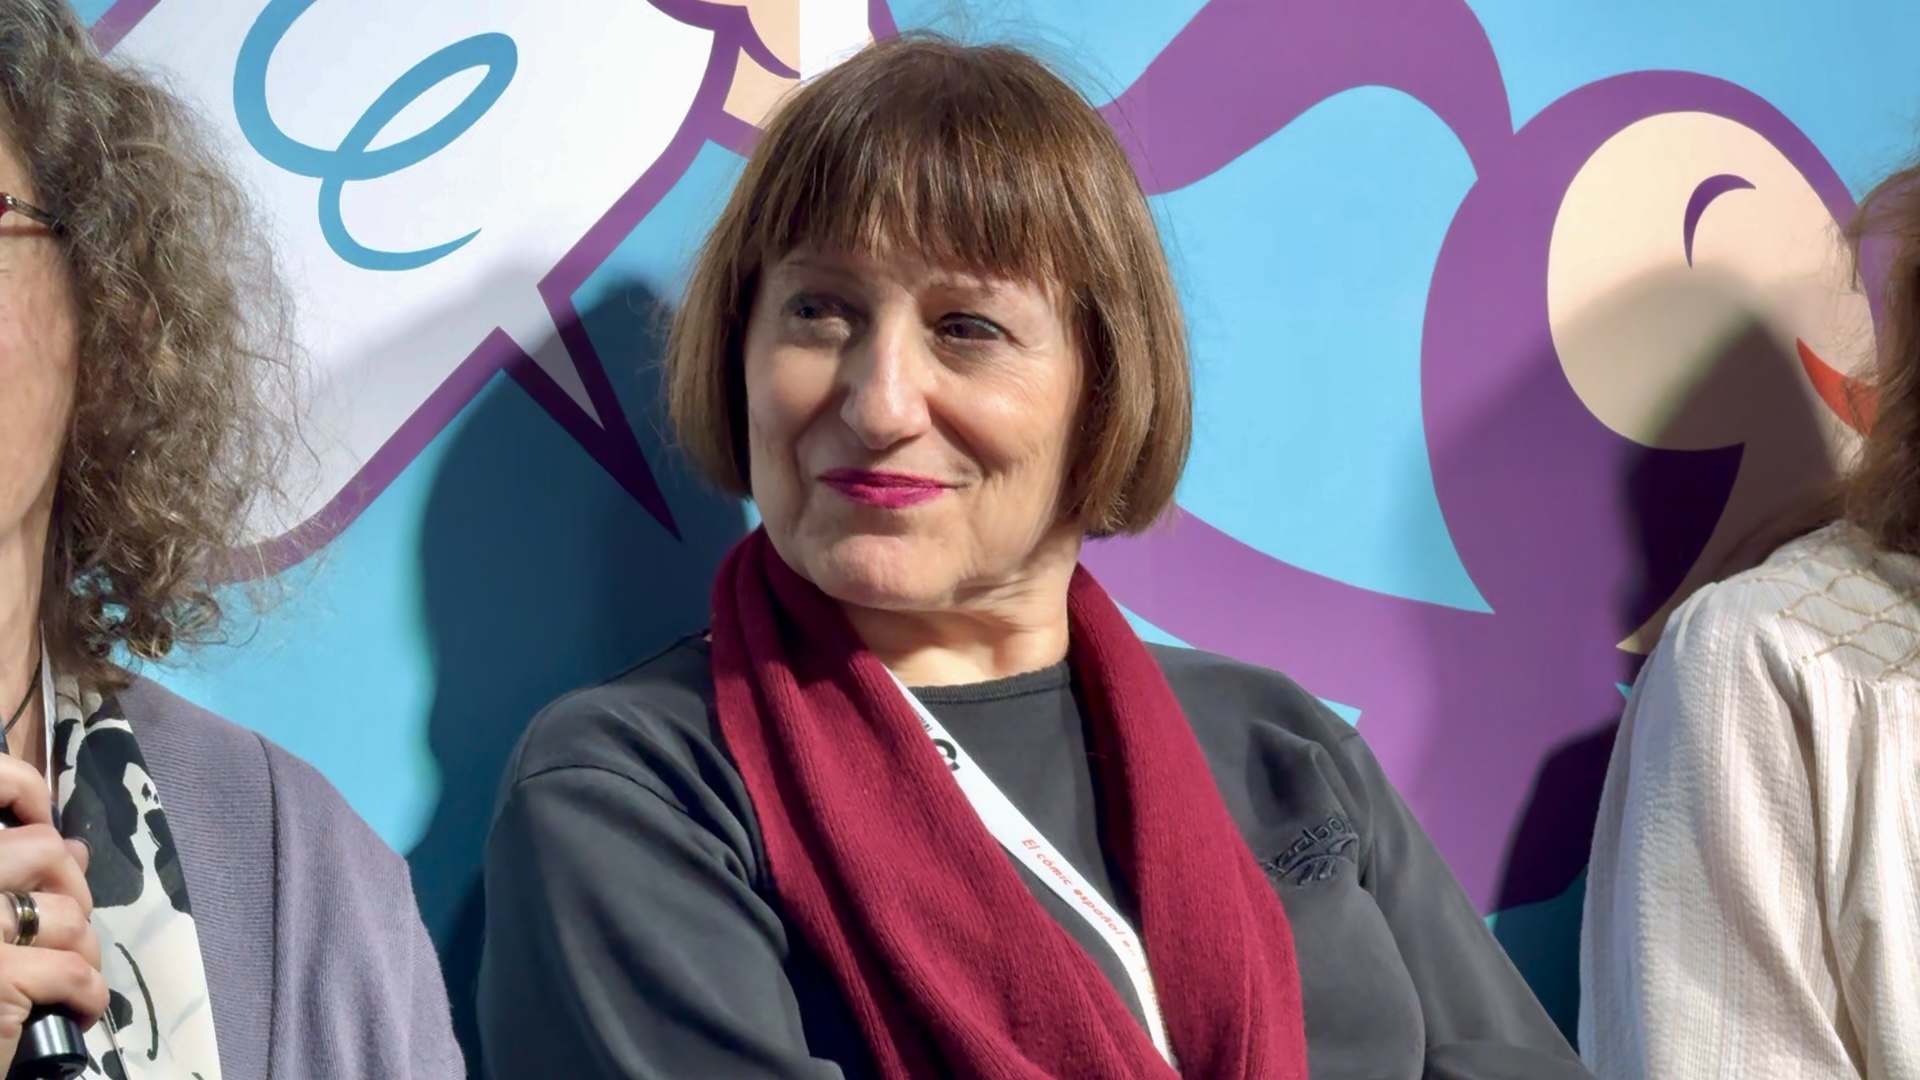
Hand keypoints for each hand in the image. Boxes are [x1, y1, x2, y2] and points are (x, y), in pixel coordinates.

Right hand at [0, 754, 104, 1066]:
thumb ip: (8, 877)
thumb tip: (73, 844)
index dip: (22, 784)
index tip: (40, 818)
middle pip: (45, 850)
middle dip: (72, 890)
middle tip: (60, 931)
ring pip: (70, 916)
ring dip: (81, 953)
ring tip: (62, 981)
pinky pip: (77, 974)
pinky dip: (88, 1000)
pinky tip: (73, 1016)